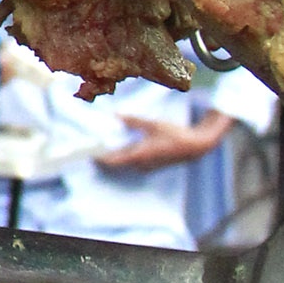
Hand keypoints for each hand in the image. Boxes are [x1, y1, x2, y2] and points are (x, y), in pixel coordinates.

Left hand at [96, 111, 221, 174]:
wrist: (195, 146)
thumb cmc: (175, 134)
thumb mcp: (153, 124)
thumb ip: (134, 121)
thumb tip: (117, 117)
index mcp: (140, 155)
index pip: (114, 161)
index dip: (99, 158)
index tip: (88, 153)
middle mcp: (142, 164)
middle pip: (117, 164)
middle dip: (104, 156)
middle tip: (93, 147)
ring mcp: (147, 166)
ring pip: (126, 164)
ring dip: (115, 157)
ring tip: (104, 146)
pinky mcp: (152, 164)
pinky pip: (134, 163)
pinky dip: (125, 156)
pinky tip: (123, 146)